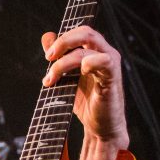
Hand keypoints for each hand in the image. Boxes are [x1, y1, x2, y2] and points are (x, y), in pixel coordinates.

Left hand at [41, 27, 127, 144]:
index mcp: (94, 50)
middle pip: (86, 32)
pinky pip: (104, 61)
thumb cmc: (86, 102)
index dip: (61, 38)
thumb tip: (47, 35)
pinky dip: (90, 62)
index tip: (47, 56)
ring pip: (88, 47)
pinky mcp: (112, 78)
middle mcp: (105, 52)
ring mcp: (110, 64)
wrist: (100, 127)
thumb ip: (58, 57)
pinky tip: (81, 71)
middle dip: (62, 42)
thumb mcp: (66, 77)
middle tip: (48, 58)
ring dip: (64, 62)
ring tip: (51, 79)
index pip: (79, 32)